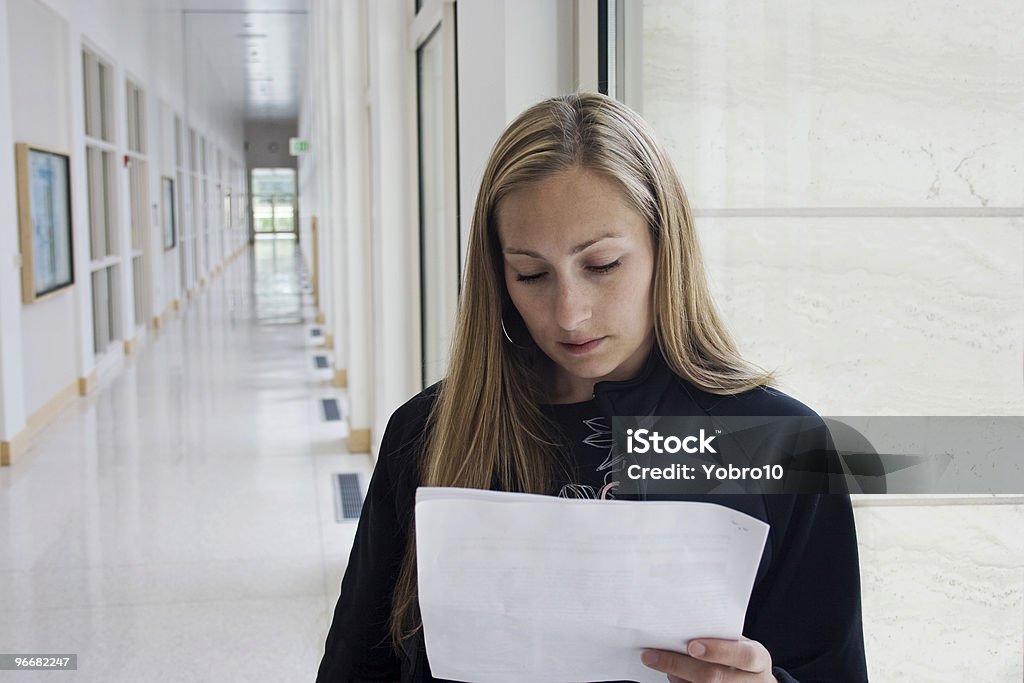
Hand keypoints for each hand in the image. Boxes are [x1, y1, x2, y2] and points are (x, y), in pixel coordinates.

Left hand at [641, 637, 776, 682]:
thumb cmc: (741, 657)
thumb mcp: (740, 645)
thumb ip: (720, 638)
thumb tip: (682, 630)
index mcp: (758, 659)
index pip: (744, 656)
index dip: (718, 651)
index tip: (691, 645)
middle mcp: (753, 681)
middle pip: (715, 677)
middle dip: (680, 665)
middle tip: (652, 655)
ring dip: (676, 676)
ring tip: (655, 661)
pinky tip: (671, 675)